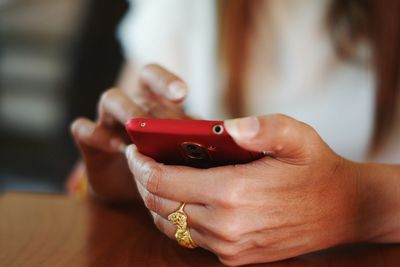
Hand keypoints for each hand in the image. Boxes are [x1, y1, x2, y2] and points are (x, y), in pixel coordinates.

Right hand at [70, 64, 189, 201]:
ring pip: (111, 99)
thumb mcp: (178, 149)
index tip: (182, 94)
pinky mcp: (90, 141)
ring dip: (126, 111)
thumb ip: (190, 138)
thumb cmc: (162, 164)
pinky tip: (116, 147)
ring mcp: (108, 120)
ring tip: (138, 132)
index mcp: (154, 102)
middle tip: (163, 122)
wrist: (135, 191)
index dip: (165, 80)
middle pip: (139, 91)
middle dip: (153, 106)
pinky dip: (96, 134)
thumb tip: (211, 135)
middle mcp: (132, 105)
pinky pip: (83, 129)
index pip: (154, 77)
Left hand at [126, 114, 361, 264]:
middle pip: (160, 204)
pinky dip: (174, 219)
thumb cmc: (316, 168)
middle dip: (142, 181)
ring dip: (154, 201)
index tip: (133, 149)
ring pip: (170, 225)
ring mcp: (229, 246)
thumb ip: (262, 127)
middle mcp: (225, 225)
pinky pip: (188, 239)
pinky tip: (178, 200)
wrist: (343, 210)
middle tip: (138, 160)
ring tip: (153, 178)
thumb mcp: (296, 137)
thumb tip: (229, 127)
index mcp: (234, 192)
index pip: (165, 181)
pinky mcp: (235, 256)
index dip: (142, 165)